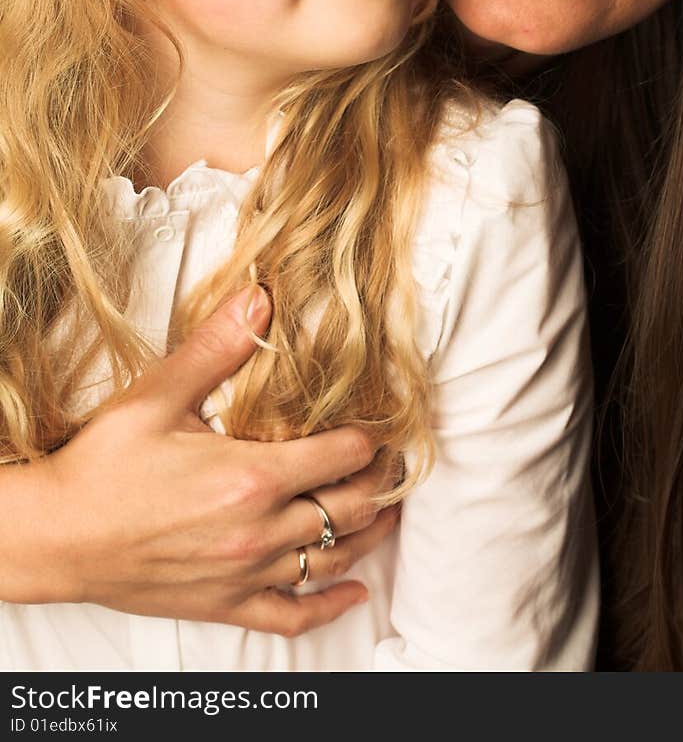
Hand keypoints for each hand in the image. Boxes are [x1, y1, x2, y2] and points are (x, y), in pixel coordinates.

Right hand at [3, 286, 395, 635]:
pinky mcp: (225, 604)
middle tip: (394, 461)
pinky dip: (331, 605)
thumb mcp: (160, 394)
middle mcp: (259, 531)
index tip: (383, 422)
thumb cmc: (103, 466)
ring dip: (371, 534)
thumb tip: (261, 297)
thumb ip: (218, 346)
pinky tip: (353, 591)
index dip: (372, 438)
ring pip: (334, 559)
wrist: (57, 536)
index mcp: (251, 477)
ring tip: (389, 510)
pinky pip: (293, 616)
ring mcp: (245, 574)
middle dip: (381, 482)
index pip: (343, 456)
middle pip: (352, 508)